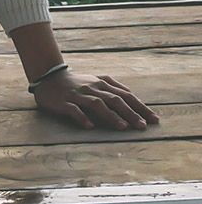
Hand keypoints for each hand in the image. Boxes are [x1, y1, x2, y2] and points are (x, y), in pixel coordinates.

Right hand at [32, 69, 159, 131]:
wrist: (49, 77)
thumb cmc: (77, 83)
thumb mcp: (97, 82)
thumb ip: (114, 89)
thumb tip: (135, 102)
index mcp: (102, 82)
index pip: (126, 95)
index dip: (141, 106)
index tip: (154, 119)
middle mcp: (93, 87)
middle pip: (115, 99)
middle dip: (131, 113)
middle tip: (143, 126)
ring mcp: (78, 94)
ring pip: (97, 104)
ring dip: (111, 116)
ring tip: (123, 127)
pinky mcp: (64, 101)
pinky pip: (74, 110)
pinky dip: (83, 117)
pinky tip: (90, 126)